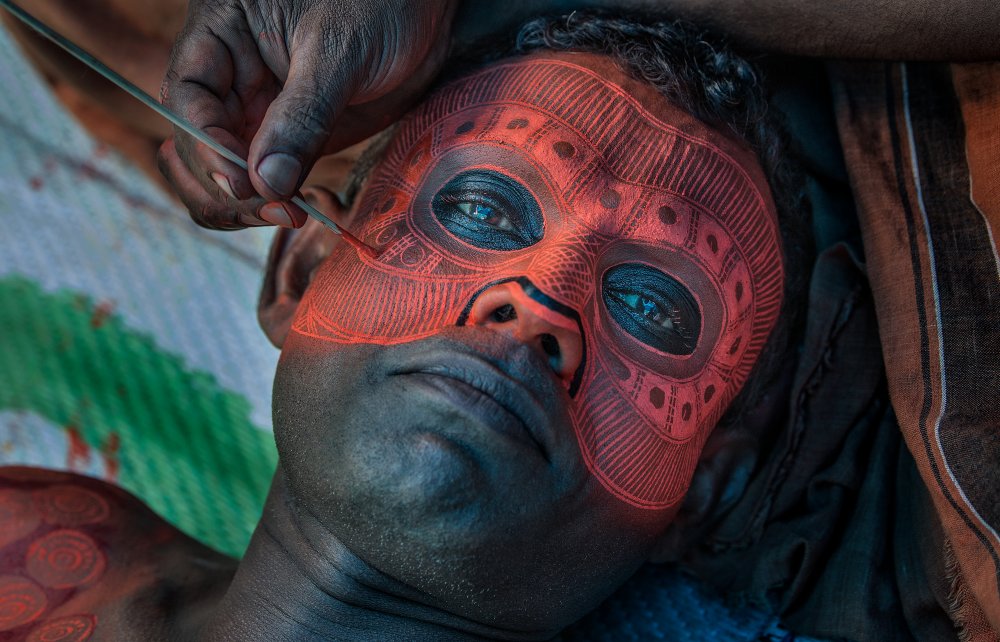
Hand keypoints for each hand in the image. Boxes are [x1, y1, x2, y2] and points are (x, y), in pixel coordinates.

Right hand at [158, 0, 456, 229]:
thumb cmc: (378, 5)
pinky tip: (298, 213)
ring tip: (288, 216)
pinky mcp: (293, 141)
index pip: (187, 98)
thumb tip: (266, 184)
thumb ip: (301, 116)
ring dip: (243, 206)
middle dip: (223, 186)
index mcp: (222, 37)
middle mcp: (232, 80)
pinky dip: (274, 204)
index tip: (240, 183)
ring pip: (224, 173)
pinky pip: (268, 182)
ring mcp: (260, 115)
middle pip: (196, 145)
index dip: (205, 145)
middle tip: (272, 210)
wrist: (424, 13)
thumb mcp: (338, 53)